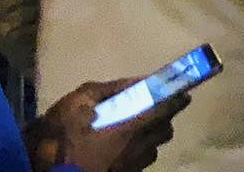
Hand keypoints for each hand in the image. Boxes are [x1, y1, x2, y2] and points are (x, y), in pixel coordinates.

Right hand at [28, 79, 187, 171]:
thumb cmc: (59, 137)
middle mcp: (136, 151)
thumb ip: (110, 89)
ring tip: (136, 129)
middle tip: (156, 108)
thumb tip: (136, 80)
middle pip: (165, 132)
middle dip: (165, 118)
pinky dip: (138, 153)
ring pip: (153, 151)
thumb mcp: (78, 102)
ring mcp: (129, 169)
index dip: (177, 99)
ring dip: (151, 138)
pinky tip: (121, 148)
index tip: (184, 91)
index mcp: (129, 129)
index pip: (165, 110)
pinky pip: (140, 164)